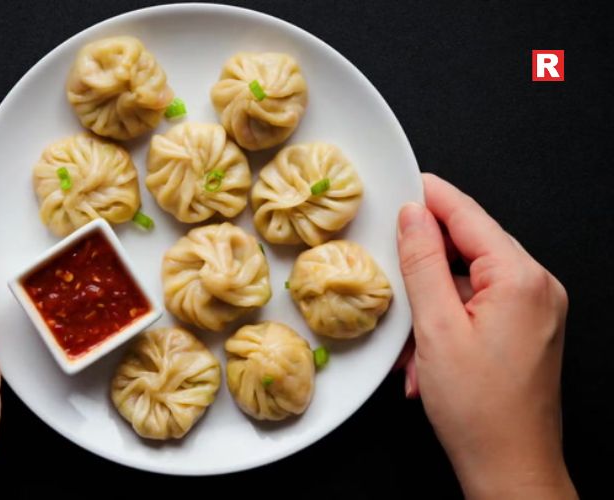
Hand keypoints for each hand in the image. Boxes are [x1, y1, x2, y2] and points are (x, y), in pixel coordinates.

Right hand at [395, 174, 575, 498]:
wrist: (510, 467)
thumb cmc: (479, 409)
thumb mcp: (436, 328)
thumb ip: (422, 263)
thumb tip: (413, 216)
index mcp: (521, 278)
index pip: (469, 215)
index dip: (431, 196)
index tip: (402, 182)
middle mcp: (538, 287)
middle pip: (470, 246)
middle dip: (425, 265)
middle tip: (392, 277)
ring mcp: (536, 310)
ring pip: (469, 280)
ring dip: (432, 306)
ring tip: (412, 346)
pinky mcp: (526, 330)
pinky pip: (478, 306)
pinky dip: (447, 323)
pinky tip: (427, 358)